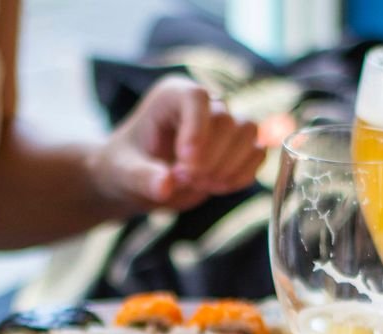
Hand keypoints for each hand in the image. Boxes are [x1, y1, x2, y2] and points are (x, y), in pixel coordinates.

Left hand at [88, 75, 264, 212]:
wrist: (137, 181)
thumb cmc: (125, 168)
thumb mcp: (125, 174)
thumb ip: (144, 178)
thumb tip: (166, 186)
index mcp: (171, 96)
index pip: (197, 98)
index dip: (197, 130)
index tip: (184, 165)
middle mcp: (202, 104)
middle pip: (226, 119)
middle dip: (210, 158)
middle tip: (184, 180)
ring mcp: (223, 124)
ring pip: (248, 132)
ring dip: (229, 166)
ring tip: (202, 185)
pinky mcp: (236, 147)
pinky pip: (257, 153)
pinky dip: (242, 175)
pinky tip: (217, 188)